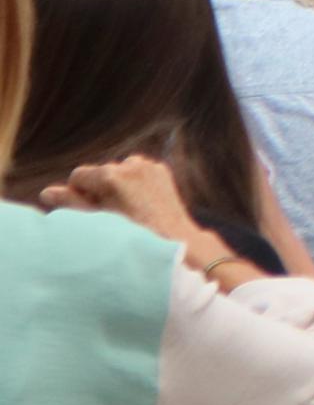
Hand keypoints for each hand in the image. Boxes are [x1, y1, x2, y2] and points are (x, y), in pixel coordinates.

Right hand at [52, 156, 204, 250]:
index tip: (92, 210)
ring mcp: (147, 165)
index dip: (80, 193)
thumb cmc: (131, 234)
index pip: (78, 176)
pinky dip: (134, 181)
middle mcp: (129, 165)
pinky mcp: (160, 169)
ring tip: (126, 207)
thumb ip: (70, 203)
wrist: (174, 239)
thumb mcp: (96, 220)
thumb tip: (47, 193)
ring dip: (117, 183)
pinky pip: (137, 171)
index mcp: (109, 176)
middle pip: (98, 172)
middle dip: (98, 188)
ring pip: (118, 170)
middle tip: (110, 212)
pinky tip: (141, 200)